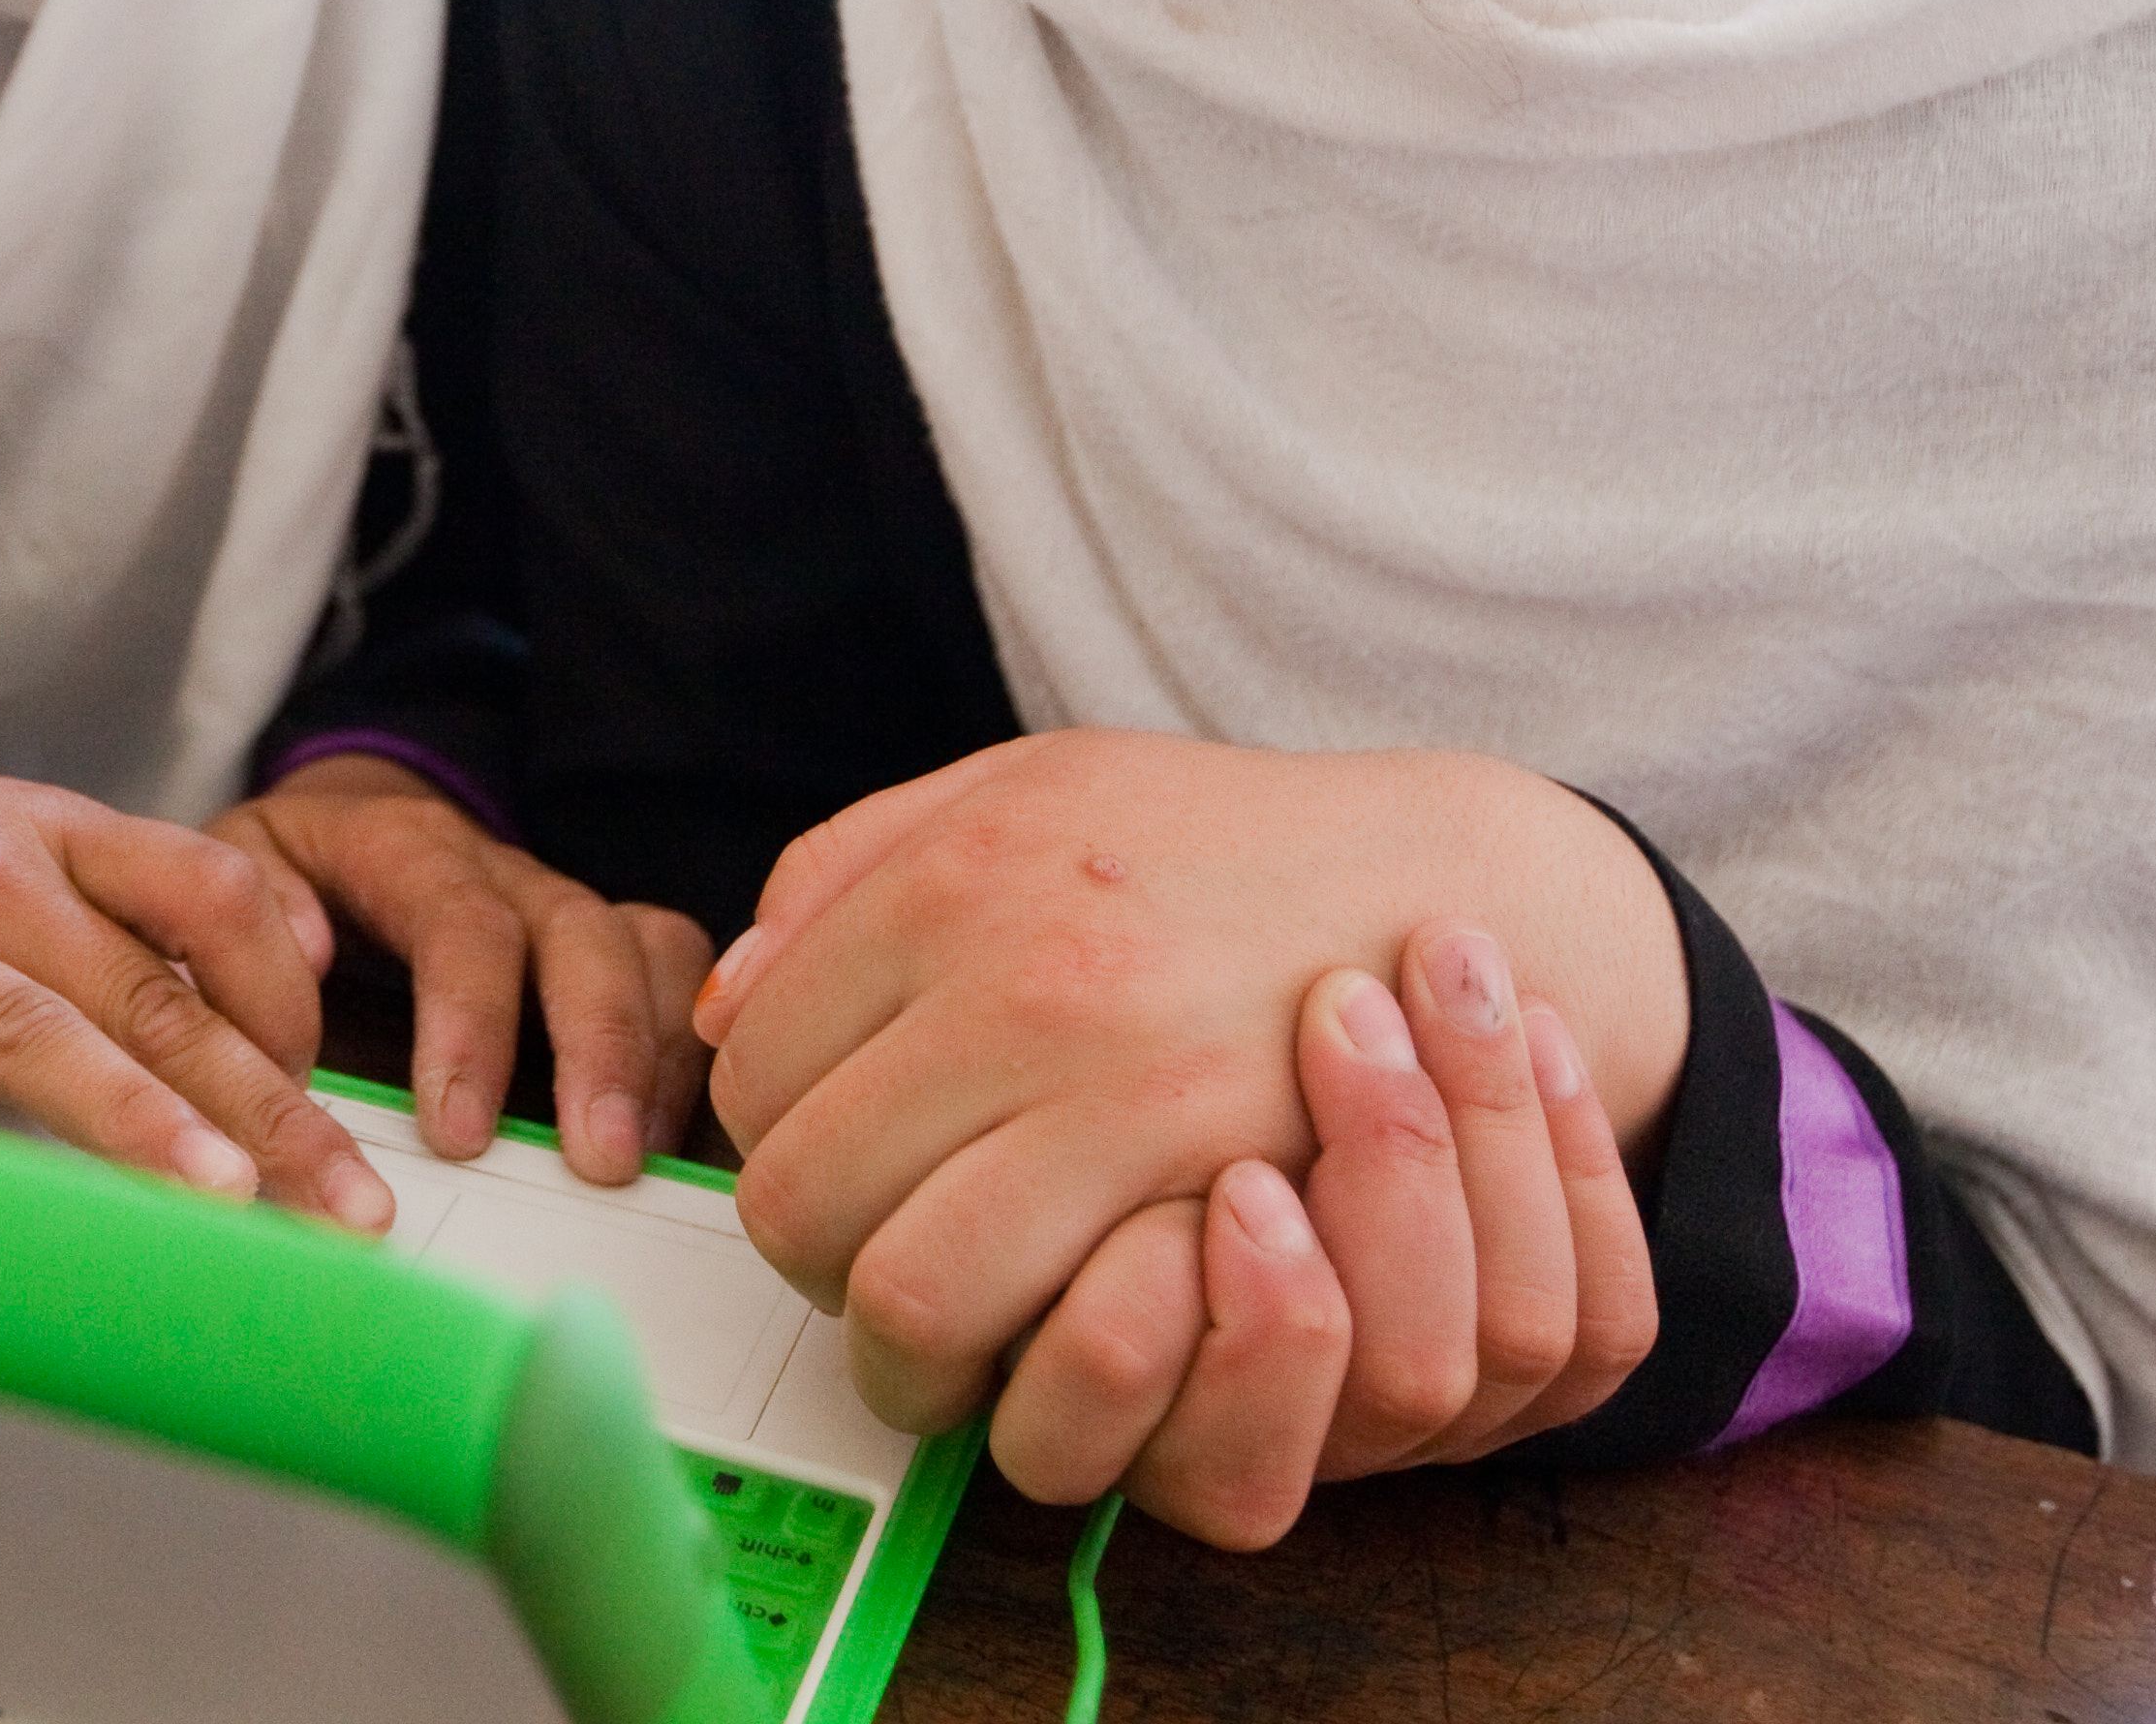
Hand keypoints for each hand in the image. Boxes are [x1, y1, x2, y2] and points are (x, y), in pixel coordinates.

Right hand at [0, 622, 395, 1228]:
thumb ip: (124, 895)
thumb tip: (286, 973)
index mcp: (41, 834)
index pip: (209, 898)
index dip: (291, 999)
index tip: (343, 1106)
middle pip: (145, 991)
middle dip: (263, 1106)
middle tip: (347, 1210)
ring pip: (24, 1026)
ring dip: (129, 1116)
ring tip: (217, 1199)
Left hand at [214, 756, 715, 1179]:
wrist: (346, 830)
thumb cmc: (286, 877)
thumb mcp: (238, 870)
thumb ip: (253, 908)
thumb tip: (306, 952)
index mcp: (405, 845)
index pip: (458, 919)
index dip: (470, 1023)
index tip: (457, 1132)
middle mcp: (503, 871)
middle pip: (581, 931)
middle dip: (598, 1045)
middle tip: (596, 1162)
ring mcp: (565, 911)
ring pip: (652, 949)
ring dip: (654, 1058)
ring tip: (637, 1161)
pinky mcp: (608, 956)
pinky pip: (680, 985)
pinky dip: (684, 1062)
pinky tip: (666, 1143)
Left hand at [694, 733, 1684, 1448]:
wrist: (1434, 890)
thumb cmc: (1208, 846)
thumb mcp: (1018, 788)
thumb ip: (844, 871)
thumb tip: (720, 1011)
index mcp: (952, 876)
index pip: (751, 1072)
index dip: (769, 1136)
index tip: (830, 1146)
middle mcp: (1022, 983)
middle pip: (797, 1203)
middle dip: (812, 1256)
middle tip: (874, 1245)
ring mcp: (1123, 1096)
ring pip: (902, 1302)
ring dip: (901, 1341)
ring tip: (948, 1310)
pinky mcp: (1216, 1193)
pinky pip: (1048, 1347)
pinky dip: (1024, 1366)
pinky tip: (1048, 1324)